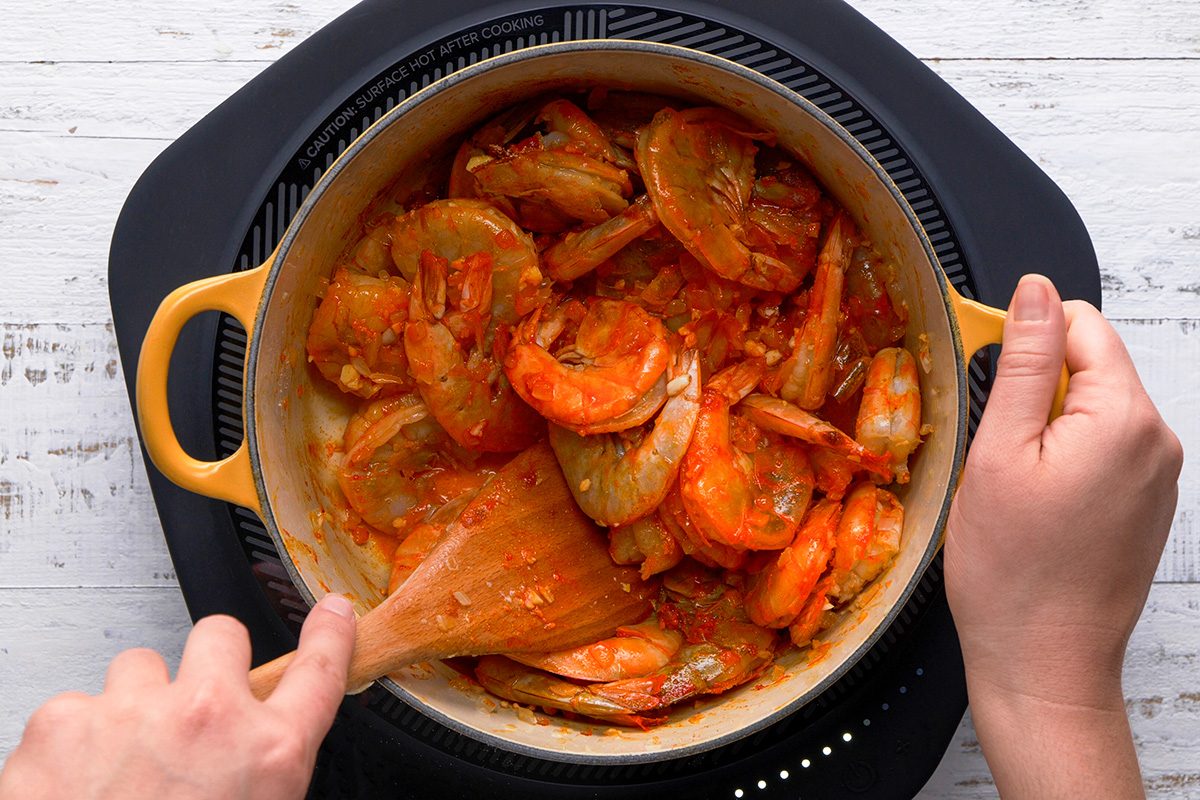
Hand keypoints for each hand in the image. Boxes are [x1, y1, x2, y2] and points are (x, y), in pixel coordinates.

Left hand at [0, 594, 356, 799]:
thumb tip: (258, 753)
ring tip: (124, 762)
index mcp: (268, 753)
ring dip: (136, 704)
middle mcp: (207, 718)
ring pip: (139, 665)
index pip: (320, 669)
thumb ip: (266, 767)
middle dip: (208, 664)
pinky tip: (76, 781)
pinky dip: (74, 741)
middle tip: (190, 708)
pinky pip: (74, 707)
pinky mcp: (62, 723)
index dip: (330, 633)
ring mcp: (132, 713)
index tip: (331, 613)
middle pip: (222, 634)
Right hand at [946, 275, 1181, 797]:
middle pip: (1089, 365)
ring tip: (1013, 483)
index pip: (1080, 324)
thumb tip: (1033, 291)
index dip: (1024, 338)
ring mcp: (1158, 475)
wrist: (1044, 661)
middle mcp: (1157, 440)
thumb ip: (1022, 361)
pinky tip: (1036, 503)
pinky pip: (1102, 447)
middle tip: (995, 449)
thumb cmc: (1013, 572)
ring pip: (1091, 408)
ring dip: (1045, 426)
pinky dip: (1063, 458)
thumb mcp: (998, 451)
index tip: (983, 376)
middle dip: (1035, 389)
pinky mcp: (1148, 502)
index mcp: (1123, 418)